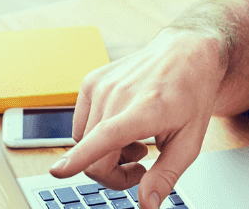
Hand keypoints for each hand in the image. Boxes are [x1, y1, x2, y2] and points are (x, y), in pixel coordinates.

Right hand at [48, 27, 226, 208]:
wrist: (185, 54)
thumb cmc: (191, 96)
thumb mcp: (189, 142)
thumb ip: (165, 176)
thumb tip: (146, 205)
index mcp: (146, 109)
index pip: (106, 136)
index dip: (80, 158)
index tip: (58, 171)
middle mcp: (118, 94)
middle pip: (94, 156)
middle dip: (113, 174)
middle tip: (142, 169)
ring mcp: (101, 86)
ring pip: (83, 143)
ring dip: (106, 155)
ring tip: (138, 144)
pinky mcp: (90, 82)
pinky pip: (81, 126)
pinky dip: (97, 136)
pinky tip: (123, 128)